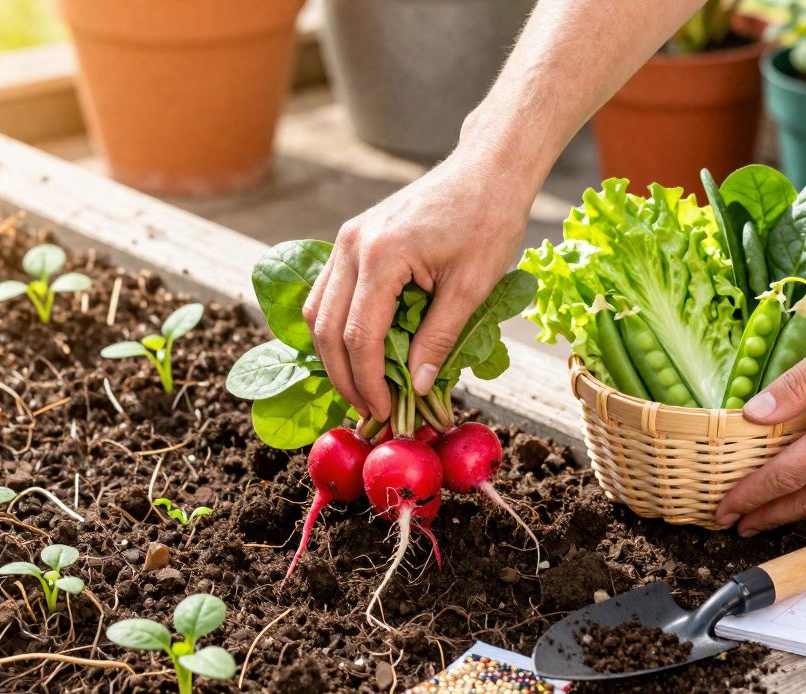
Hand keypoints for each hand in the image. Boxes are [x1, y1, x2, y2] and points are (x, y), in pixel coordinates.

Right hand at [303, 152, 534, 419]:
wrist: (487, 169)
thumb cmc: (488, 221)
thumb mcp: (471, 287)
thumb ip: (439, 340)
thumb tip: (416, 388)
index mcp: (381, 256)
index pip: (358, 335)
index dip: (368, 381)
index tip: (385, 411)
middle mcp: (351, 245)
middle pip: (325, 327)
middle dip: (344, 376)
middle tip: (370, 409)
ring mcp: (346, 239)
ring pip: (317, 310)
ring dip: (333, 355)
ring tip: (362, 387)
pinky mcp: (351, 239)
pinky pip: (328, 292)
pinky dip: (335, 326)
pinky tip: (360, 351)